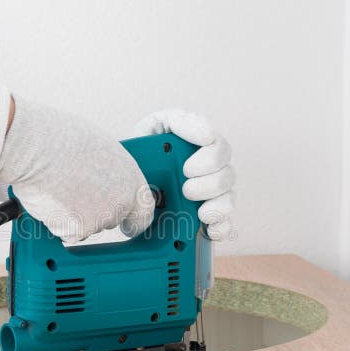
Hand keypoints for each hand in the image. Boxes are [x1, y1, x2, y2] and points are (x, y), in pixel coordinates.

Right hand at [0, 99, 154, 242]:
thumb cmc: (60, 140)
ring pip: (87, 226)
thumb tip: (104, 182)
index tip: (129, 226)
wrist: (36, 147)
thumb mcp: (100, 149)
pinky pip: (66, 232)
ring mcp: (101, 217)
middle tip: (76, 197)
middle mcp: (121, 200)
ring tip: (60, 188)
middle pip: (111, 219)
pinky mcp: (78, 229)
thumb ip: (109, 172)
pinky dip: (57, 221)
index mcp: (130, 177)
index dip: (135, 220)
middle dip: (95, 213)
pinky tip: (51, 198)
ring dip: (74, 216)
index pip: (144, 210)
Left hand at [133, 109, 234, 240]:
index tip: (188, 168)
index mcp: (201, 148)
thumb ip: (178, 121)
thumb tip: (206, 134)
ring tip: (200, 213)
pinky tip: (210, 230)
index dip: (211, 158)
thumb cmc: (140, 153)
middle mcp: (210, 171)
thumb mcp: (153, 128)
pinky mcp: (204, 219)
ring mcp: (209, 196)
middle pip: (227, 175)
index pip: (220, 148)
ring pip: (228, 199)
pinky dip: (221, 228)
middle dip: (209, 184)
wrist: (121, 185)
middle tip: (186, 190)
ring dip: (217, 207)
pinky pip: (224, 225)